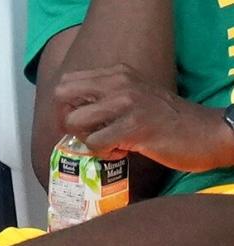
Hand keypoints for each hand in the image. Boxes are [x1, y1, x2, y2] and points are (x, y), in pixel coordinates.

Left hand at [55, 64, 233, 173]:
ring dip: (87, 140)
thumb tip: (68, 117)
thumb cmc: (163, 120)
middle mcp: (119, 81)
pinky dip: (104, 154)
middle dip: (66, 122)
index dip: (64, 108)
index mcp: (116, 73)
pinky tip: (122, 152)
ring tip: (108, 144)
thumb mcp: (131, 98)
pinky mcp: (133, 125)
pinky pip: (96, 143)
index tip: (81, 124)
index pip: (66, 82)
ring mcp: (126, 101)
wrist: (201, 131)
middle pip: (62, 96)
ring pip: (75, 121)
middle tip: (87, 135)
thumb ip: (103, 100)